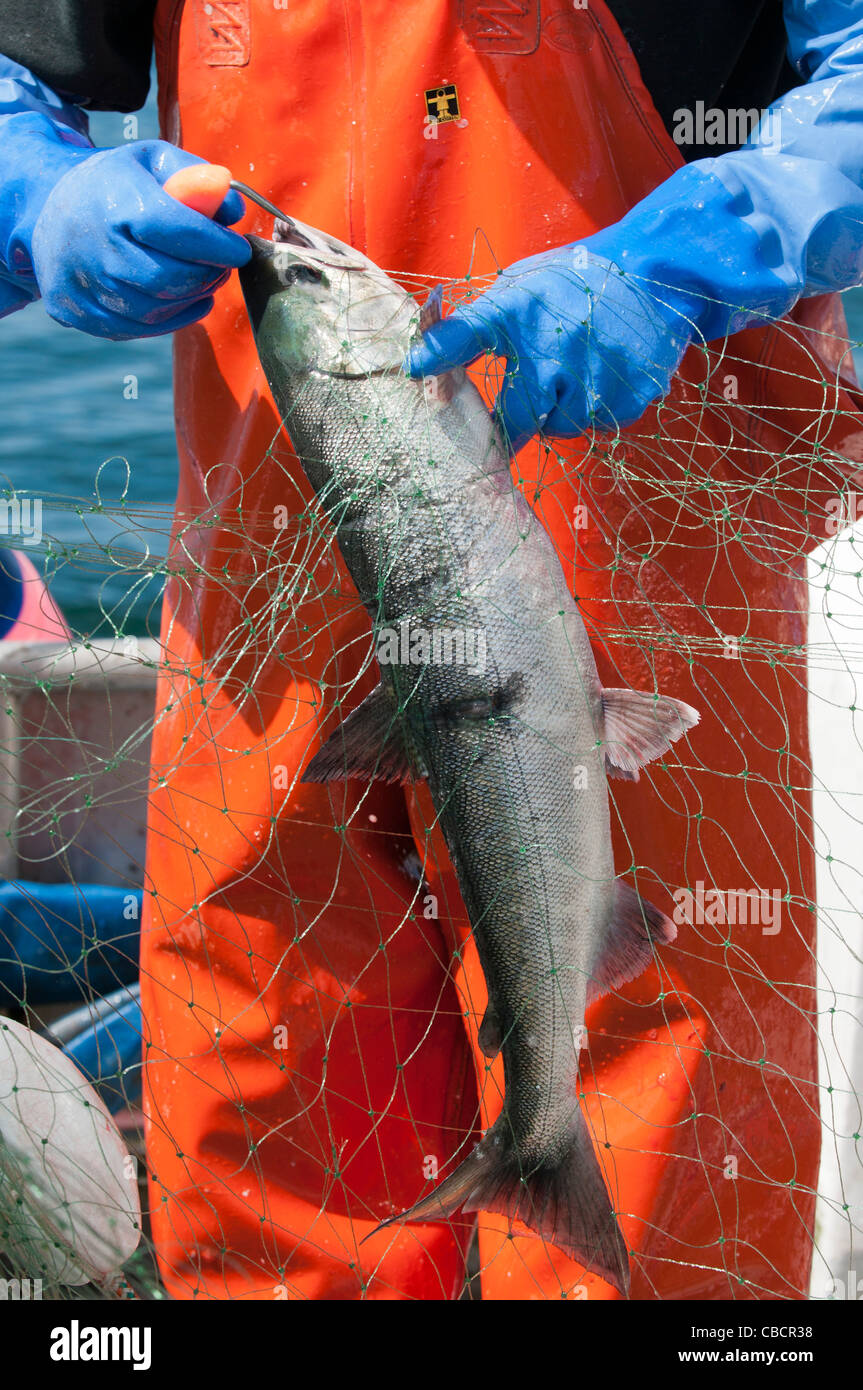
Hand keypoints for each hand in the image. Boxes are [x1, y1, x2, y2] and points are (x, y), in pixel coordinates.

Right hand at [29, 141, 250, 338]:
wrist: (46, 212)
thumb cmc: (112, 186)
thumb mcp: (150, 161)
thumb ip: (195, 177)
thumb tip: (235, 208)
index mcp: (114, 202)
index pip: (179, 231)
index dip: (218, 246)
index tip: (239, 249)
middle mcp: (95, 247)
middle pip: (171, 278)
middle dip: (208, 275)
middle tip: (224, 265)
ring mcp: (84, 286)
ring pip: (159, 308)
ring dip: (193, 296)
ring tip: (205, 277)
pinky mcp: (83, 315)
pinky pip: (143, 328)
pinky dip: (175, 317)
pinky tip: (188, 298)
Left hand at [406, 247, 697, 450]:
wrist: (657, 274)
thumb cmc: (575, 284)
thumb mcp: (519, 290)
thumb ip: (472, 328)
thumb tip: (415, 364)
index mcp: (522, 313)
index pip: (466, 336)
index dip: (436, 356)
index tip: (410, 370)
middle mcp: (555, 350)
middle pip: (518, 421)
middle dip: (518, 417)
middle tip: (534, 393)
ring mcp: (595, 381)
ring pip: (558, 428)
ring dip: (559, 411)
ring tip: (577, 368)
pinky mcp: (627, 401)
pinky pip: (594, 426)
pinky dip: (593, 409)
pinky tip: (604, 374)